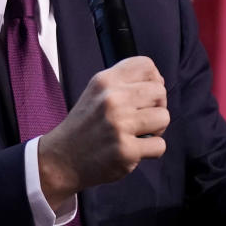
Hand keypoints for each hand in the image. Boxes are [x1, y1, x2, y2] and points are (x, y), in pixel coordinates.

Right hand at [38, 56, 169, 208]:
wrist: (61, 160)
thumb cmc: (85, 126)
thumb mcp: (96, 92)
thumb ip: (123, 83)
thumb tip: (159, 82)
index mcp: (105, 80)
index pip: (146, 65)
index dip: (153, 79)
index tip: (146, 95)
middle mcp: (112, 99)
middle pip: (160, 91)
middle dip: (157, 106)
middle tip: (142, 119)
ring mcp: (119, 125)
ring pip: (164, 117)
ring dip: (157, 129)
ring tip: (140, 134)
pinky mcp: (126, 150)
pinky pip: (160, 145)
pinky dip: (152, 150)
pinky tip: (136, 150)